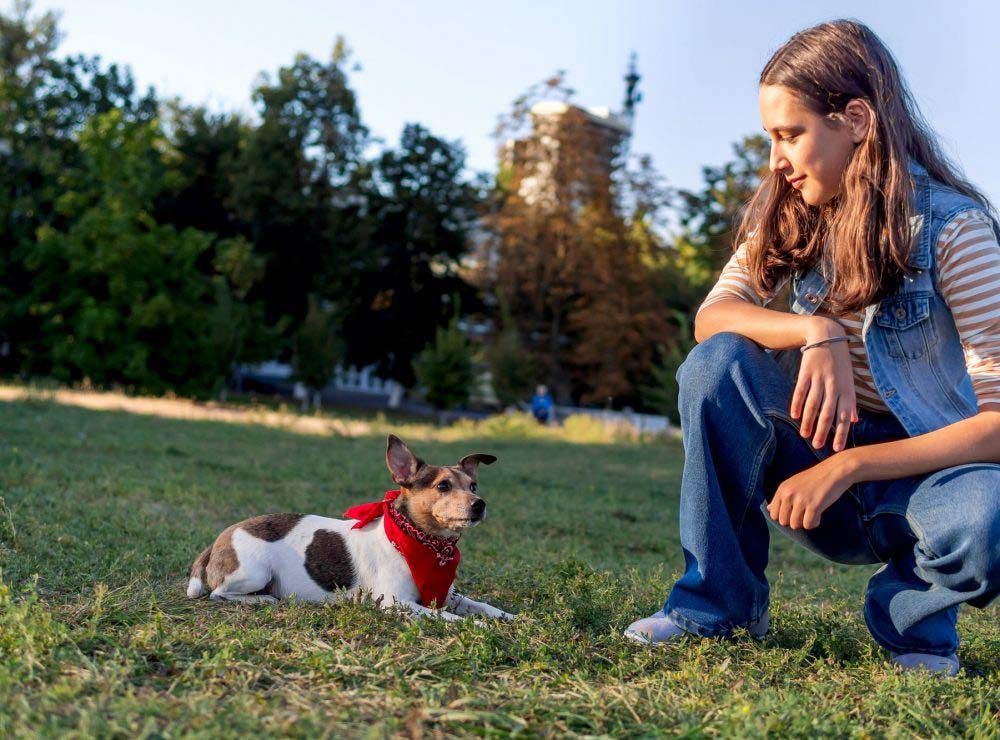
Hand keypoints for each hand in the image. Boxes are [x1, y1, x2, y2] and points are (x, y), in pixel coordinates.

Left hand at [766, 454, 856, 528]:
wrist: (835, 471)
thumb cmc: (815, 479)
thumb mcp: (794, 484)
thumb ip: (781, 497)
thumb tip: (768, 509)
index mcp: (782, 489)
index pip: (773, 514)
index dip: (785, 517)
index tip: (795, 512)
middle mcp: (788, 494)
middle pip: (784, 522)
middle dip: (794, 521)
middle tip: (805, 513)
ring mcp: (800, 500)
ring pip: (795, 525)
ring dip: (805, 522)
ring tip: (812, 513)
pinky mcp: (814, 506)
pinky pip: (808, 525)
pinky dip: (814, 523)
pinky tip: (819, 514)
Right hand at [792, 318, 857, 450]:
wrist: (828, 336)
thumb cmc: (839, 362)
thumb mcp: (849, 381)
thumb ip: (850, 402)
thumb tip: (854, 421)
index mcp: (846, 390)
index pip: (845, 416)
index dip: (841, 433)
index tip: (836, 449)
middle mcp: (834, 386)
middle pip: (828, 413)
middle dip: (823, 431)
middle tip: (817, 446)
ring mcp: (820, 378)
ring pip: (814, 404)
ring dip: (809, 421)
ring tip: (804, 435)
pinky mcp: (807, 372)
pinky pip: (801, 390)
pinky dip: (797, 403)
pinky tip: (795, 415)